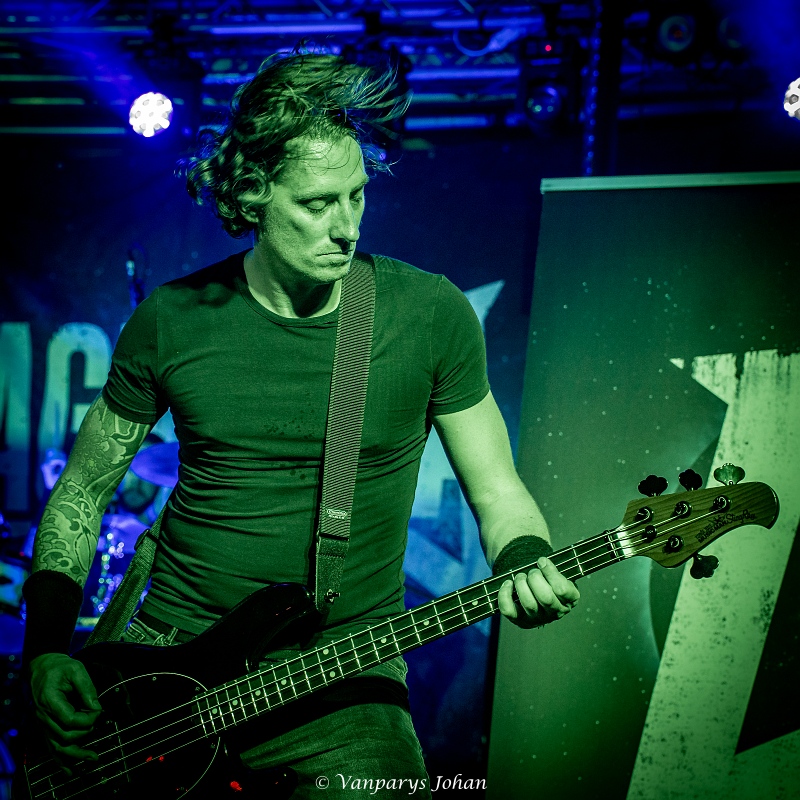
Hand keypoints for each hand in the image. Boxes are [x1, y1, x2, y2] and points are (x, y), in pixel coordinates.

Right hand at [29, 653, 101, 770]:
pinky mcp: (46, 726)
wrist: (42, 667)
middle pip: (64, 736)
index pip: (70, 719)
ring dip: (75, 755)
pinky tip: (71, 770)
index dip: (88, 719)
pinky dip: (62, 759)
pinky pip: (52, 746)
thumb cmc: (59, 667)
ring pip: (57, 746)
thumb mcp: (76, 670)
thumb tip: (97, 707)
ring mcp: (43, 723)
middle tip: (98, 723)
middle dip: (85, 733)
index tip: (99, 712)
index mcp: (50, 700)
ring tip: (92, 758)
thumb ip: (87, 688)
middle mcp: (44, 716)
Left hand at [497, 556, 579, 628]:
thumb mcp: (558, 574)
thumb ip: (553, 569)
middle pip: (546, 598)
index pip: (563, 590)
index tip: (541, 561)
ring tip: (520, 576)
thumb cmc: (549, 580)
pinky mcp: (520, 620)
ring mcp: (537, 619)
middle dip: (535, 578)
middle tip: (531, 571)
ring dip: (521, 584)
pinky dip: (505, 595)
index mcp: (569, 600)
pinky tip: (507, 584)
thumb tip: (542, 562)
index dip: (550, 573)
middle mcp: (555, 613)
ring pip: (529, 604)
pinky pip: (509, 610)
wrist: (538, 593)